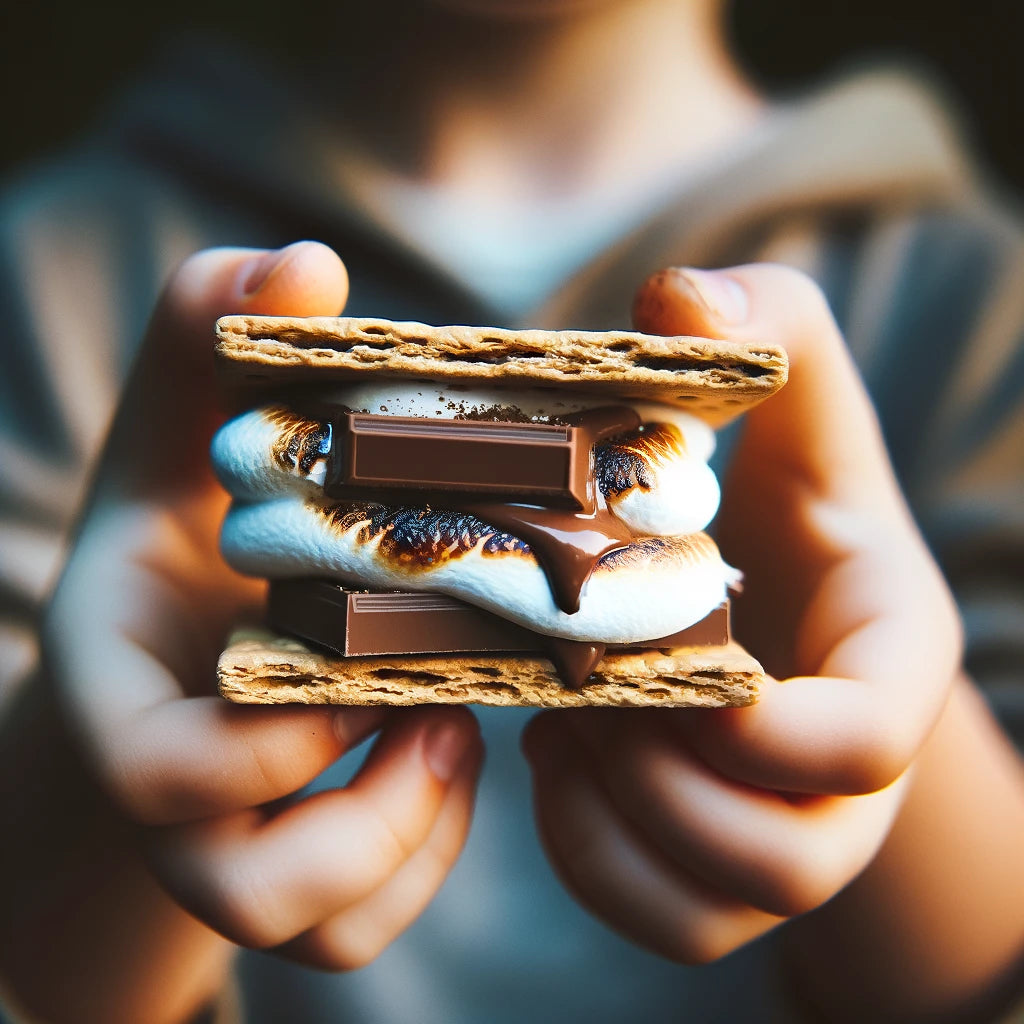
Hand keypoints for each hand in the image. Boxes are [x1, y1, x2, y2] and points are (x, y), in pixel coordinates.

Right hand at [44, 243, 482, 969]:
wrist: (175, 633)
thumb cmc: (180, 530)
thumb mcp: (176, 424)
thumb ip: (208, 334)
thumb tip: (303, 266)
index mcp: (126, 694)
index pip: (160, 775)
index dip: (269, 748)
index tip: (361, 668)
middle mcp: (172, 797)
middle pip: (244, 890)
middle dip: (367, 816)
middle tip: (441, 709)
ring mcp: (229, 847)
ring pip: (315, 931)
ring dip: (410, 844)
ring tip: (456, 728)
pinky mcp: (292, 870)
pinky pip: (357, 932)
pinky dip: (424, 865)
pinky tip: (452, 754)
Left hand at [522, 264, 961, 961]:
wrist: (780, 589)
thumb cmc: (789, 492)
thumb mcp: (796, 394)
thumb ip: (763, 325)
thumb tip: (675, 297)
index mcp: (888, 664)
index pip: (865, 744)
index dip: (761, 725)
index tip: (668, 654)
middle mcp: (849, 777)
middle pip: (781, 857)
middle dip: (660, 781)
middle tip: (586, 689)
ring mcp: (788, 834)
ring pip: (710, 912)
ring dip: (614, 828)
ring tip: (563, 727)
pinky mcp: (721, 867)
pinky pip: (661, 918)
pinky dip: (589, 857)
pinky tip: (558, 757)